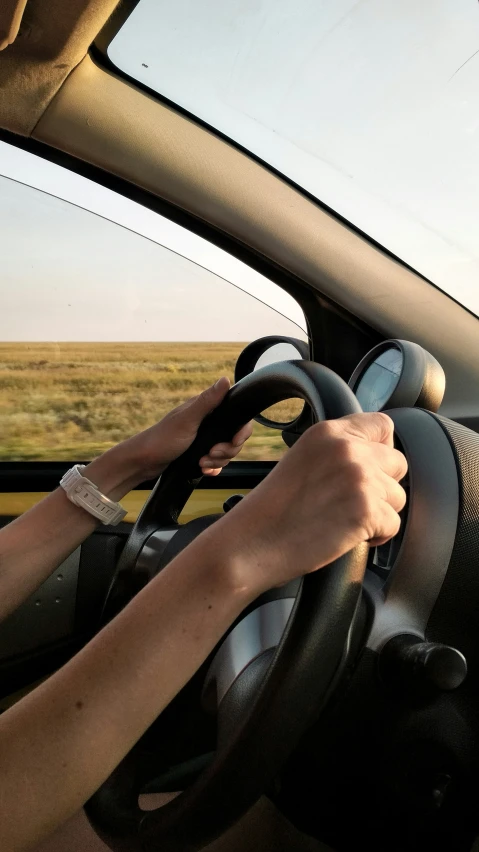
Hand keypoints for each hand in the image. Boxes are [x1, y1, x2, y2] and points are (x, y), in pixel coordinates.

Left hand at [120, 377, 252, 480]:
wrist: (143, 462)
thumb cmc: (162, 438)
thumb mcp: (187, 420)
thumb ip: (207, 401)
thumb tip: (225, 380)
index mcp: (205, 410)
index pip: (237, 417)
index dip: (240, 431)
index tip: (234, 441)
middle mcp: (207, 422)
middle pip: (234, 438)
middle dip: (227, 450)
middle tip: (212, 454)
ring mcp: (204, 439)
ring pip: (226, 452)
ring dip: (217, 461)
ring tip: (202, 463)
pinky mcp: (199, 452)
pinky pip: (216, 462)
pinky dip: (212, 467)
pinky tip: (203, 469)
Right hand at [210, 412, 406, 595]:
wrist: (253, 542)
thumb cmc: (273, 510)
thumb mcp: (303, 459)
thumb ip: (339, 450)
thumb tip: (376, 456)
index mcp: (329, 432)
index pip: (383, 426)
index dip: (382, 450)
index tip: (370, 469)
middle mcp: (348, 449)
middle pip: (398, 463)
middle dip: (383, 486)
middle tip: (352, 502)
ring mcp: (359, 478)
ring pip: (399, 497)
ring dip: (380, 513)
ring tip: (345, 520)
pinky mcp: (366, 510)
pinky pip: (394, 524)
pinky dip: (377, 536)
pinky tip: (347, 535)